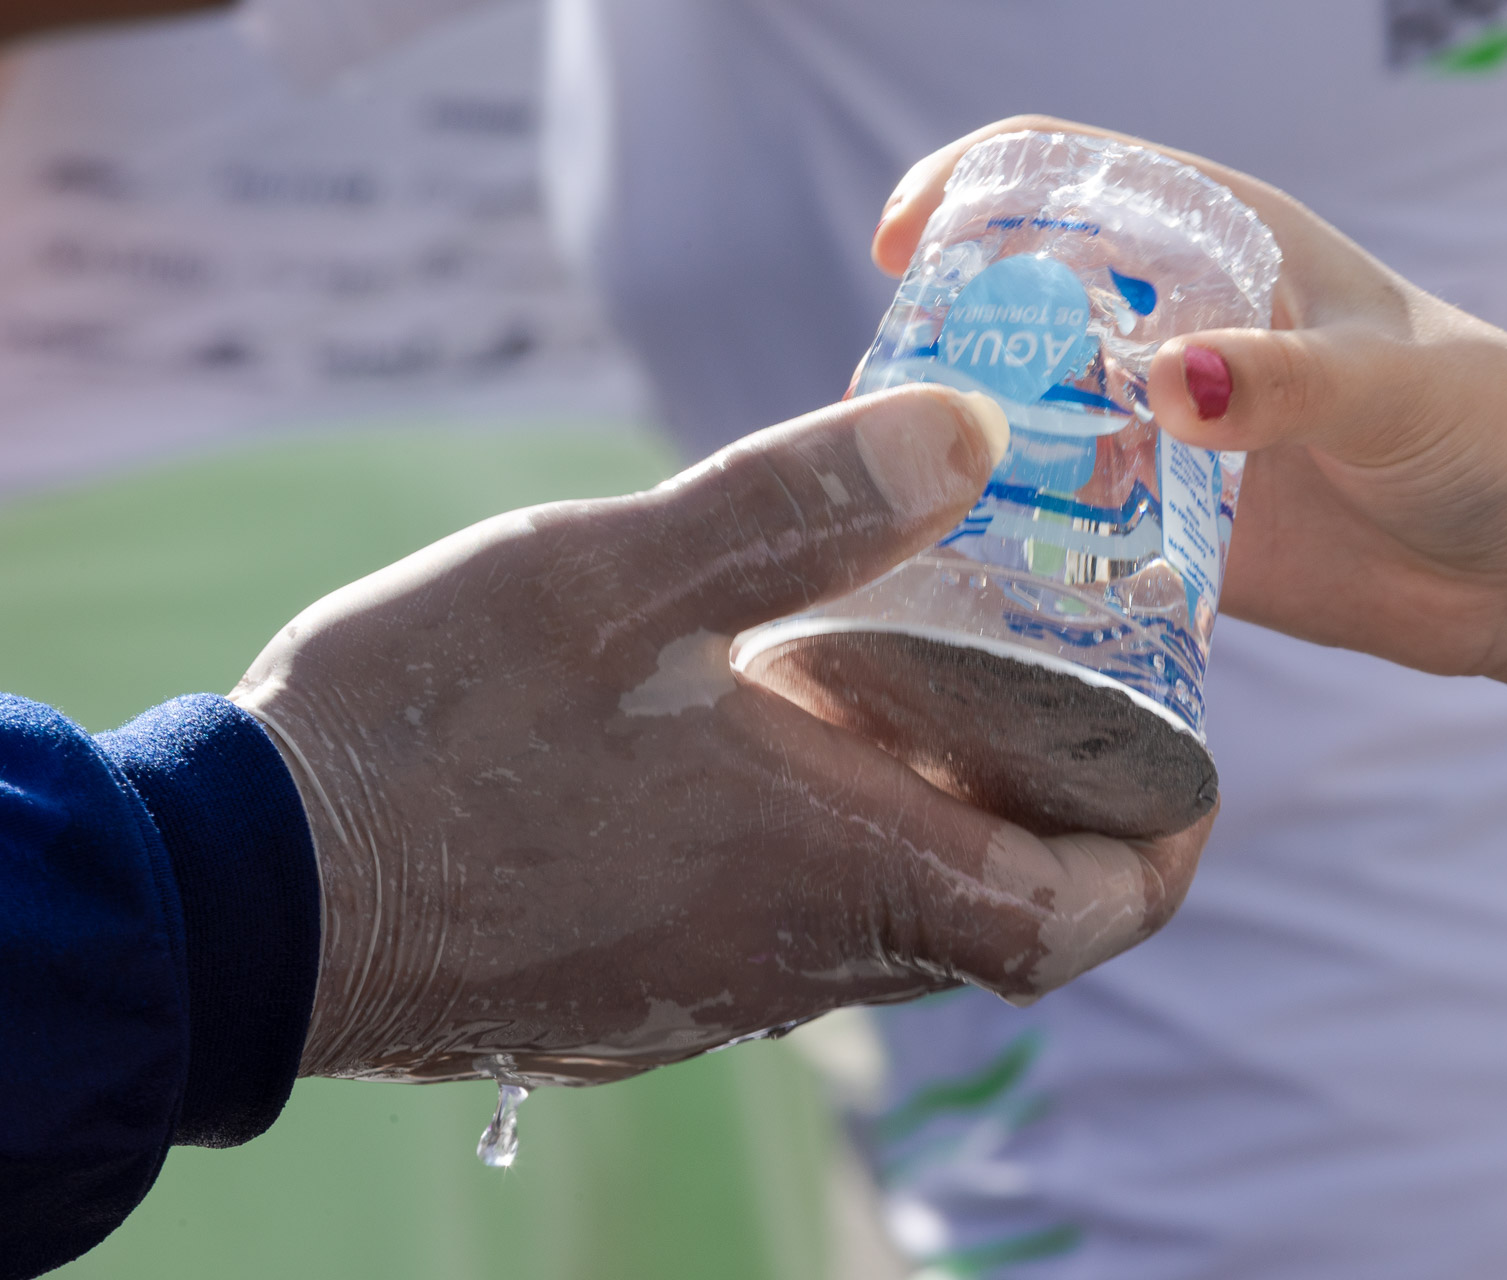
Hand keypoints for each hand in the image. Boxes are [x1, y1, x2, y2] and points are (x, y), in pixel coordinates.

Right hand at [231, 385, 1212, 1083]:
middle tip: (1067, 690)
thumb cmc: (435, 742)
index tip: (1192, 774)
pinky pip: (797, 919)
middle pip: (1001, 917)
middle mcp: (798, 954)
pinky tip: (774, 731)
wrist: (262, 893)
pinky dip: (839, 838)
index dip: (1161, 857)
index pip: (1073, 920)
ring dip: (942, 816)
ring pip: (897, 916)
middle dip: (1062, 815)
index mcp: (834, 871)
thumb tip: (969, 433)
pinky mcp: (645, 979)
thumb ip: (794, 504)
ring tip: (927, 684)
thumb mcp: (614, 580)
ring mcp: (719, 982)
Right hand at [875, 116, 1506, 683]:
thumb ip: (1289, 380)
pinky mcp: (1167, 524)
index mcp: (1222, 245)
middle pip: (1021, 297)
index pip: (1068, 172)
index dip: (971, 185)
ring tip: (928, 487)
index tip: (900, 243)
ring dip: (972, 440)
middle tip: (901, 400)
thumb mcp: (1395, 385)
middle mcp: (1176, 327)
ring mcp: (1163, 429)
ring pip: (1029, 411)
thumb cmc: (1488, 432)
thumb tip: (1171, 384)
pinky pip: (1066, 519)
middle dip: (950, 332)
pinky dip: (1019, 532)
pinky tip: (987, 558)